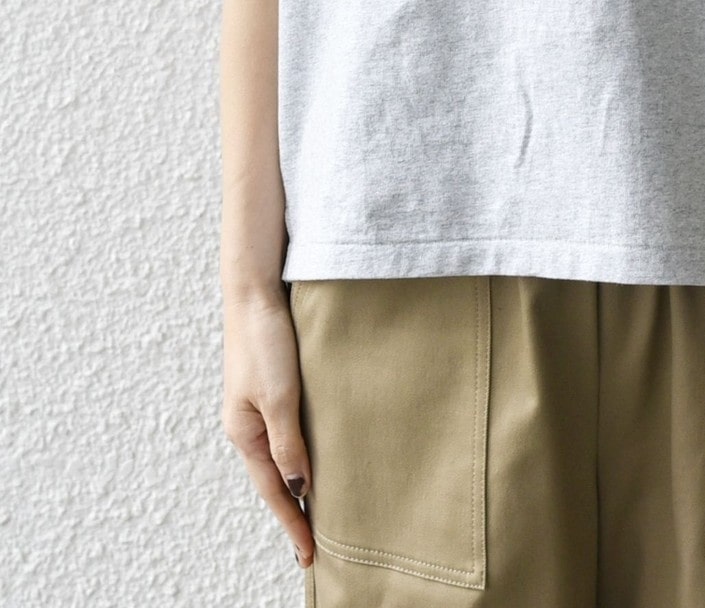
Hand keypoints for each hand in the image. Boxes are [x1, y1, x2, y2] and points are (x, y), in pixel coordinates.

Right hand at [221, 283, 314, 568]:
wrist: (256, 291)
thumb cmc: (265, 340)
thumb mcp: (280, 396)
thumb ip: (289, 442)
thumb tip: (301, 488)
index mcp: (244, 433)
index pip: (274, 490)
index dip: (293, 522)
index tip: (309, 554)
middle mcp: (248, 425)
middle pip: (275, 478)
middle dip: (293, 511)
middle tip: (315, 544)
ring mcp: (258, 406)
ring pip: (282, 454)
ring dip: (298, 481)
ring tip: (319, 509)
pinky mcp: (272, 387)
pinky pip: (287, 431)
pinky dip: (300, 452)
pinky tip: (316, 455)